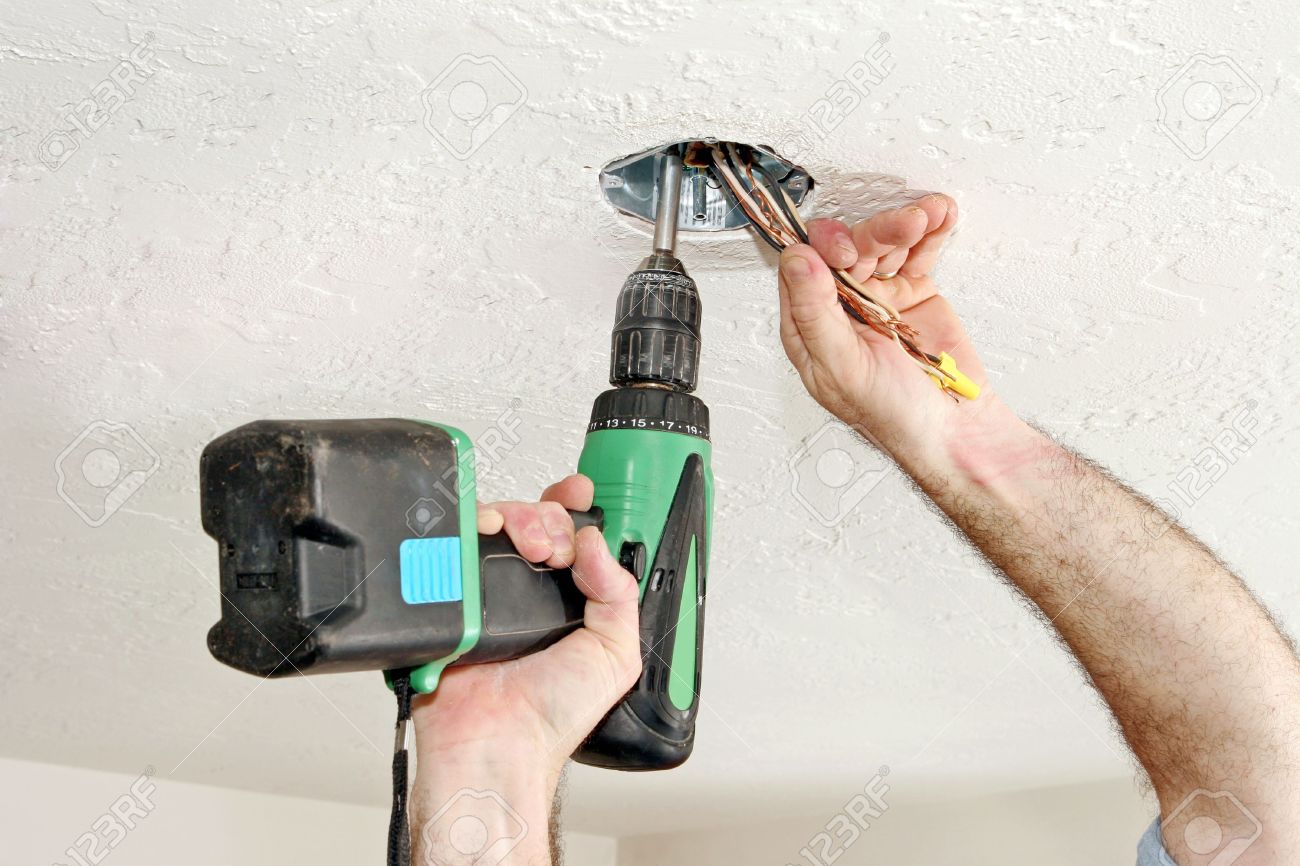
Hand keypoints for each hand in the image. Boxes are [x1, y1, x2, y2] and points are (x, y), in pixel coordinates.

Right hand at [411, 474, 640, 777]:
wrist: (497, 744)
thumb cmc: (550, 716)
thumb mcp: (615, 654)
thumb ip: (619, 594)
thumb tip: (596, 542)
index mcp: (566, 601)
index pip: (571, 536)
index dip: (575, 510)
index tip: (582, 496)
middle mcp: (525, 591)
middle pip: (533, 519)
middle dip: (549, 518)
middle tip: (555, 549)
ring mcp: (484, 589)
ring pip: (495, 522)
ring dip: (518, 518)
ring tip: (532, 550)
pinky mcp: (449, 594)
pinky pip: (454, 544)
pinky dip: (471, 528)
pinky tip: (490, 535)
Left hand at [777, 195, 994, 462]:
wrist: (952, 429)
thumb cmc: (892, 414)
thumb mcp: (843, 367)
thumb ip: (815, 312)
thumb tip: (796, 262)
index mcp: (809, 325)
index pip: (803, 270)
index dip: (824, 250)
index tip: (846, 248)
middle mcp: (839, 306)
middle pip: (847, 249)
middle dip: (875, 233)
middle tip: (902, 226)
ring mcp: (876, 296)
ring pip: (882, 243)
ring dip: (904, 223)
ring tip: (927, 216)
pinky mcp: (912, 290)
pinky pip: (916, 250)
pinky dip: (930, 229)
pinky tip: (940, 215)